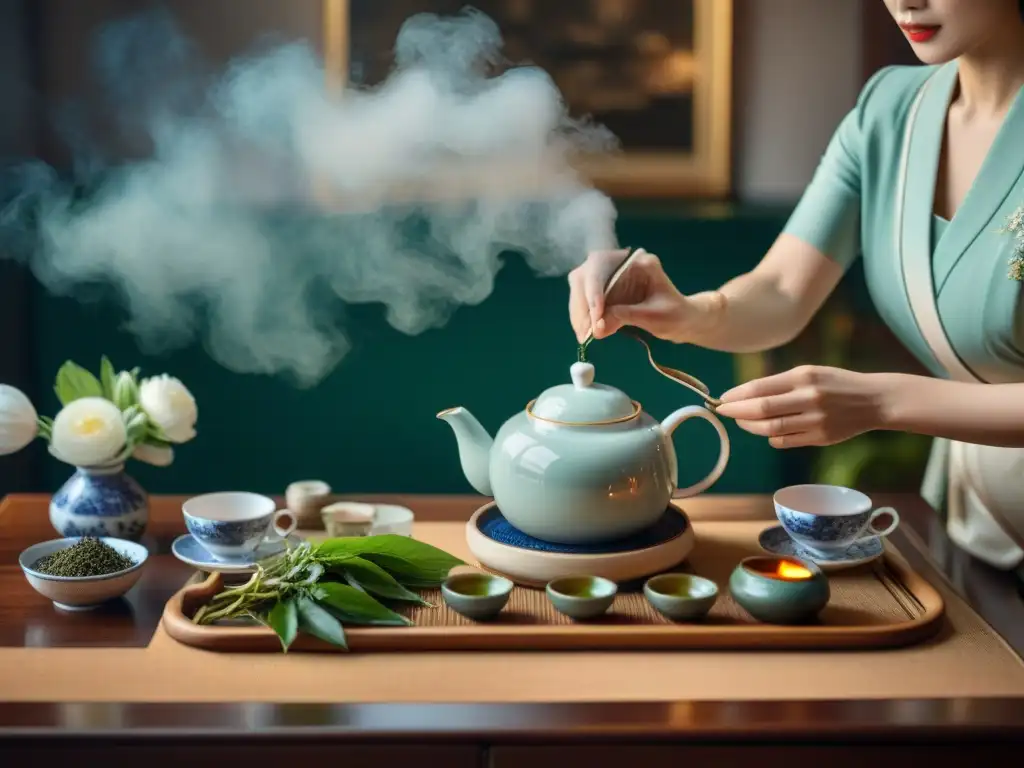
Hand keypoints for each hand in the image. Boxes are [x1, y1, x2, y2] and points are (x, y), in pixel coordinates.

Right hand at [568, 248, 691, 342]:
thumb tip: (597, 328)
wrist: (683, 322)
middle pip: (586, 276)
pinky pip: (585, 301)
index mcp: (637, 262)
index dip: (594, 292)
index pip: (602, 267)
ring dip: (579, 313)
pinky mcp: (606, 291)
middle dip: (582, 304)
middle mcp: (619, 264)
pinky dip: (583, 318)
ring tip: (583, 336)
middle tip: (584, 331)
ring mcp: (610, 277)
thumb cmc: (675, 315)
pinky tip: (585, 333)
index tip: (596, 317)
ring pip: (581, 288)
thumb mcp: (654, 316)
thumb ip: (625, 316)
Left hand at [714, 365, 892, 447]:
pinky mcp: (821, 438)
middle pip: (762, 409)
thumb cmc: (835, 383)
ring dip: (750, 427)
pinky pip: (785, 442)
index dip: (737, 395)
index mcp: (803, 377)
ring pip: (771, 428)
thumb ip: (780, 384)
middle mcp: (808, 398)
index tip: (723, 398)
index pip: (760, 387)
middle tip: (723, 411)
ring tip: (741, 422)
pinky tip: (767, 432)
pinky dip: (771, 438)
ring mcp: (815, 420)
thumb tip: (744, 395)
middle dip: (736, 412)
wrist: (874, 400)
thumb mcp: (810, 373)